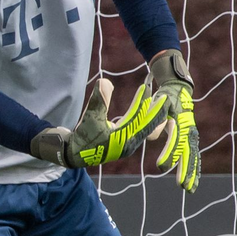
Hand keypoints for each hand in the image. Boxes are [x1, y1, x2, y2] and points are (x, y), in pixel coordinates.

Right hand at [30, 78, 166, 167]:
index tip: (158, 95)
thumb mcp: (89, 117)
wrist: (73, 153)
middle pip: (147, 125)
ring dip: (147, 112)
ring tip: (152, 98)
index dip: (151, 107)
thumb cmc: (82, 137)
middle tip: (163, 96)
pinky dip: (138, 117)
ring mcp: (126, 143)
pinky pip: (135, 127)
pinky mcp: (121, 142)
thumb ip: (99, 100)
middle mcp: (129, 143)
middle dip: (155, 110)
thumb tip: (106, 81)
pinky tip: (140, 107)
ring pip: (142, 126)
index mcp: (125, 139)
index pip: (143, 121)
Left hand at [148, 49, 199, 192]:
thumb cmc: (164, 98)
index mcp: (180, 122)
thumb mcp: (158, 105)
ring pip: (193, 157)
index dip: (169, 154)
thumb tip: (153, 137)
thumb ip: (155, 120)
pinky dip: (194, 169)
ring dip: (191, 173)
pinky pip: (194, 156)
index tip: (160, 166)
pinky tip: (192, 183)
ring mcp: (192, 135)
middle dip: (185, 170)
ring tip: (189, 189)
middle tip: (181, 186)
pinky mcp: (191, 139)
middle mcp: (189, 130)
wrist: (178, 91)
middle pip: (188, 153)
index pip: (175, 141)